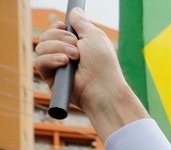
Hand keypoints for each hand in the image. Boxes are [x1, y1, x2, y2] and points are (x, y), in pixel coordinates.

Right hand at [33, 10, 148, 138]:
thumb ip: (82, 22)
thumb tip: (75, 11)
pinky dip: (51, 59)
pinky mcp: (51, 78)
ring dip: (58, 48)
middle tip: (76, 46)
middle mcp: (65, 55)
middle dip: (60, 37)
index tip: (64, 26)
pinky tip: (63, 63)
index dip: (57, 27)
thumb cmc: (103, 64)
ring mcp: (57, 67)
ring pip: (41, 47)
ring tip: (75, 57)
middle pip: (46, 36)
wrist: (103, 88)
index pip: (56, 31)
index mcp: (76, 46)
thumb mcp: (94, 36)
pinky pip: (39, 62)